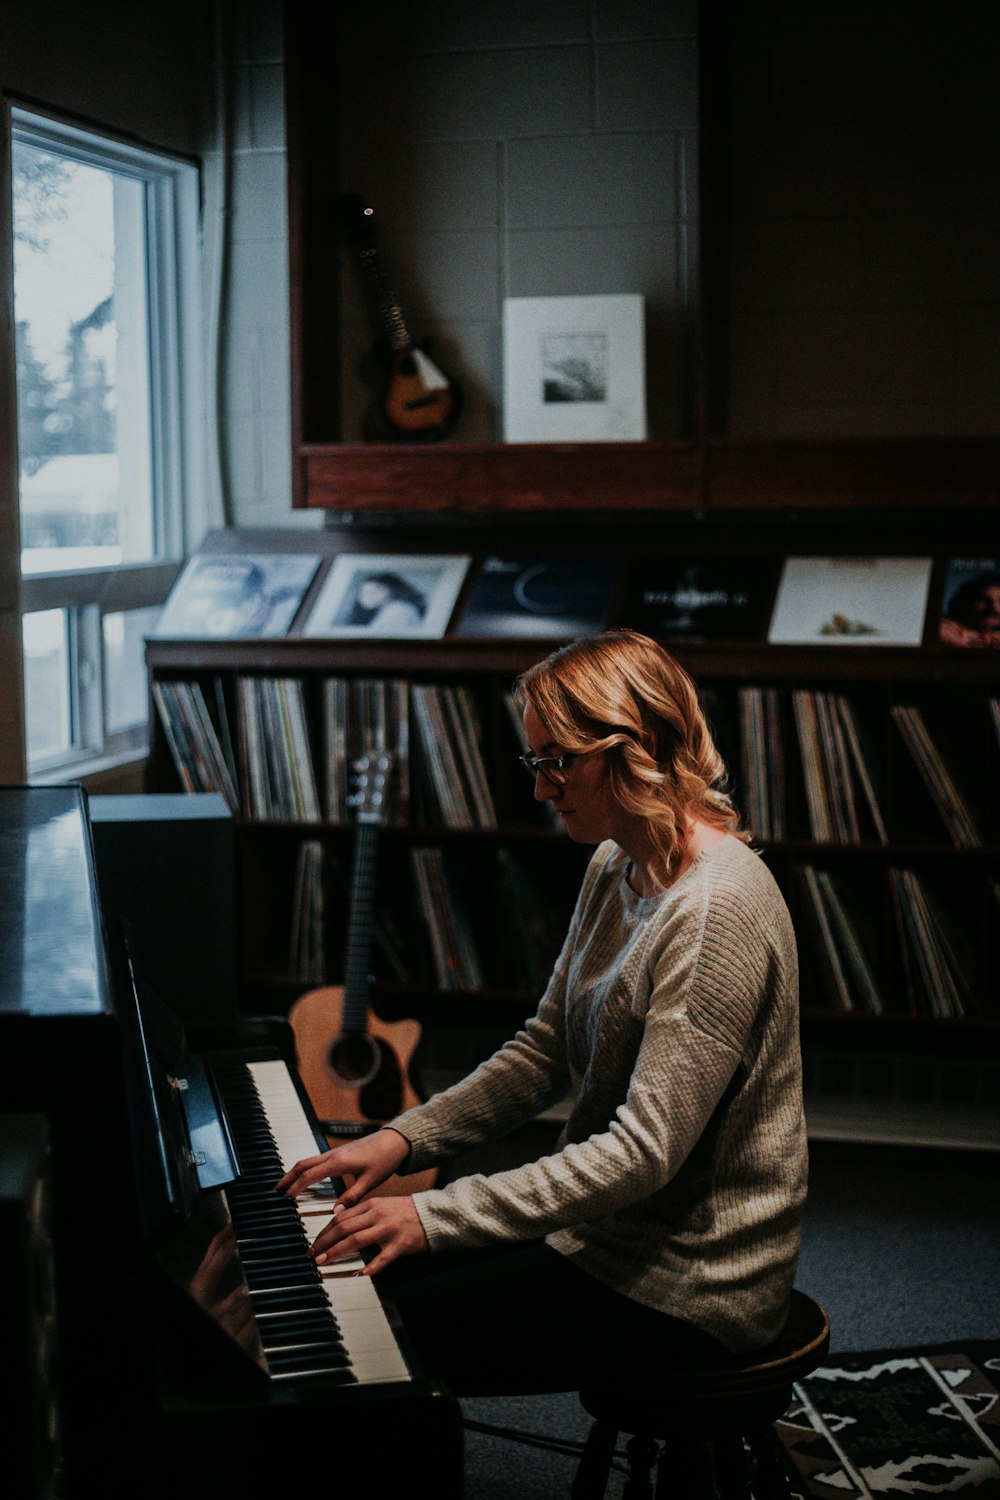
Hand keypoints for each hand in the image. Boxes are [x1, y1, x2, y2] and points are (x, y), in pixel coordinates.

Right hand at [275, 1126, 411, 1207]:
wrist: (395, 1140)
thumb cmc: (385, 1159)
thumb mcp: (370, 1181)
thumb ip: (352, 1197)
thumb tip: (336, 1211)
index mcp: (339, 1162)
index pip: (310, 1175)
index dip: (296, 1186)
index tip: (286, 1198)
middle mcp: (333, 1154)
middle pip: (303, 1164)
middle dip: (288, 1177)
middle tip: (276, 1191)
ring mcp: (335, 1152)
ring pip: (308, 1160)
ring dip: (295, 1172)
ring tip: (285, 1186)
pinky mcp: (340, 1152)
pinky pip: (317, 1160)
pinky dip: (306, 1169)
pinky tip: (306, 1178)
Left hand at [310, 1193, 428, 1275]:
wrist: (434, 1214)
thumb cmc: (407, 1211)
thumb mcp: (382, 1204)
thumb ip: (362, 1211)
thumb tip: (339, 1217)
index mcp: (372, 1205)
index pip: (341, 1217)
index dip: (324, 1231)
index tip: (315, 1242)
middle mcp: (377, 1215)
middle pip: (343, 1228)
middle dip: (324, 1242)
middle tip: (313, 1254)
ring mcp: (388, 1230)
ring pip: (356, 1240)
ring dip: (336, 1252)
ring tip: (324, 1262)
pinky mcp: (400, 1244)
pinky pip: (382, 1258)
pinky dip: (369, 1267)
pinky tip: (358, 1275)